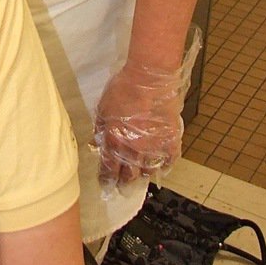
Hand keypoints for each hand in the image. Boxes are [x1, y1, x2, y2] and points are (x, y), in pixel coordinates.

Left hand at [92, 31, 200, 193]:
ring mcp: (153, 147)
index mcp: (113, 141)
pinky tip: (162, 165)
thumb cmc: (122, 89)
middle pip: (128, 175)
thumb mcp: (102, 108)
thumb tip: (95, 144)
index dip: (107, 179)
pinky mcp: (170, 140)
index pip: (108, 169)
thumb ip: (99, 129)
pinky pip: (169, 160)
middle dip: (124, 182)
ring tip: (142, 173)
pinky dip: (165, 165)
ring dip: (143, 173)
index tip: (106, 185)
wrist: (148, 79)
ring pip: (148, 171)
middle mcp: (132, 149)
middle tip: (123, 186)